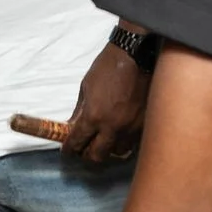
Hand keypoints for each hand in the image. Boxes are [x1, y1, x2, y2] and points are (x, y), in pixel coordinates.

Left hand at [62, 42, 149, 163]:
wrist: (136, 56)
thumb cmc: (108, 67)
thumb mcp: (86, 86)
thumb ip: (79, 110)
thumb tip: (72, 126)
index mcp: (94, 116)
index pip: (78, 143)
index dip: (70, 150)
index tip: (68, 151)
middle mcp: (112, 127)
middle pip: (97, 156)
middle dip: (87, 155)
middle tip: (84, 149)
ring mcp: (130, 128)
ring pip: (116, 152)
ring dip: (108, 149)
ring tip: (104, 140)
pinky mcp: (143, 124)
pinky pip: (132, 142)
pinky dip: (123, 141)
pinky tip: (119, 132)